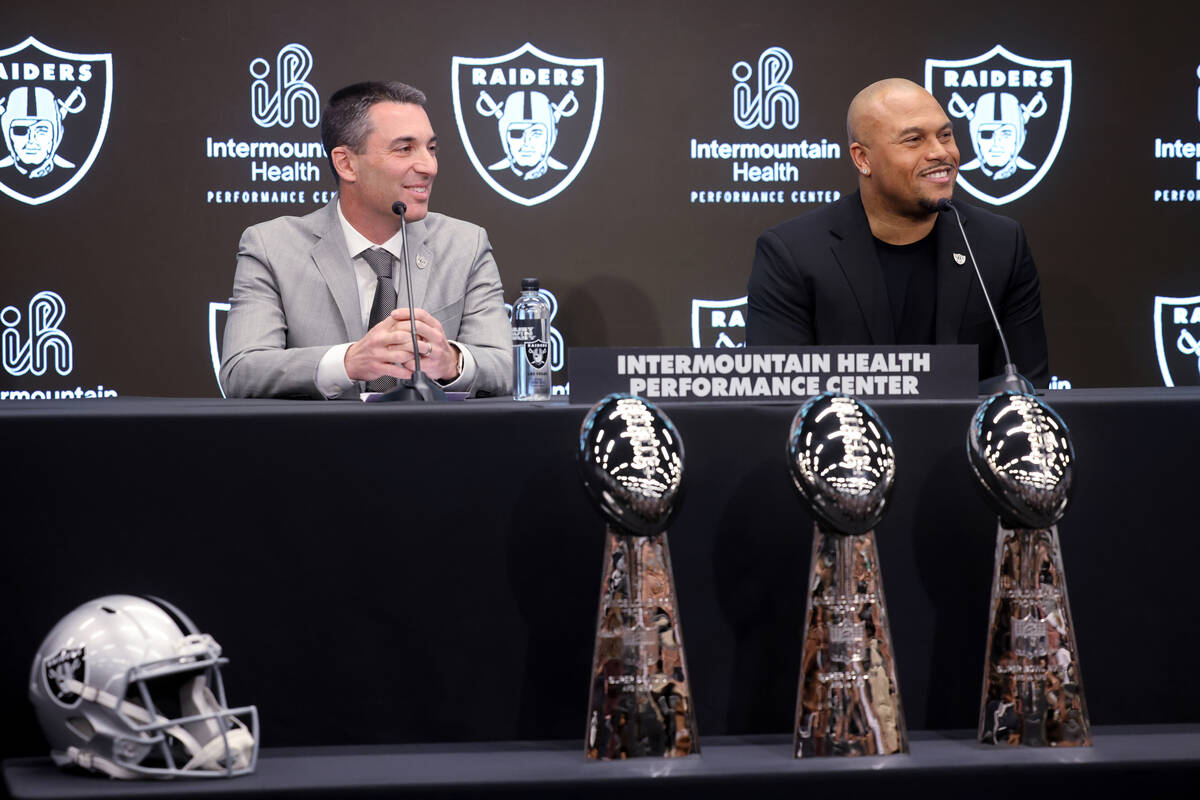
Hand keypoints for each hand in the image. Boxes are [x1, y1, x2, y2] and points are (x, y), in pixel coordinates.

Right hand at [344, 308, 459, 382]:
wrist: (352, 360)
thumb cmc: (369, 345)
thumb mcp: (379, 330)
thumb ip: (394, 324)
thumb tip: (412, 318)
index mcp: (381, 329)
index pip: (400, 323)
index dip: (414, 327)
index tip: (422, 332)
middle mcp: (379, 340)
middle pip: (402, 337)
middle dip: (416, 342)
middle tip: (424, 346)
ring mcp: (378, 354)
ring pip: (401, 354)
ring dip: (412, 357)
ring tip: (418, 358)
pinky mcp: (378, 367)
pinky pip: (396, 370)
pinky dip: (406, 372)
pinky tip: (411, 371)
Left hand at [388, 308, 460, 381]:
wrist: (448, 362)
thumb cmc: (435, 345)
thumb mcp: (430, 330)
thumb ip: (417, 323)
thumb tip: (397, 316)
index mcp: (435, 326)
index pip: (421, 314)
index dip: (405, 313)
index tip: (394, 314)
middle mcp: (437, 337)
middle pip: (418, 326)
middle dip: (401, 328)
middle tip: (391, 333)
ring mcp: (436, 351)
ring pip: (416, 345)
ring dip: (400, 346)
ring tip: (391, 346)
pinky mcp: (432, 365)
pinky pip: (414, 361)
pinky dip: (404, 360)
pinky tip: (401, 359)